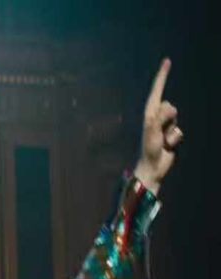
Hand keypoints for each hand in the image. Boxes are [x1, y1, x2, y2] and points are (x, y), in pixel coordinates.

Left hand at [134, 58, 182, 195]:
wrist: (153, 167)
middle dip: (168, 118)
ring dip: (171, 132)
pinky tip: (168, 147)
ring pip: (176, 119)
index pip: (156, 91)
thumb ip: (160, 118)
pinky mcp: (171, 135)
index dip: (162, 76)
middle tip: (159, 133)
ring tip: (162, 142)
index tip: (167, 61)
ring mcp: (164, 126)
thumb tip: (171, 108)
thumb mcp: (152, 131)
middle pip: (170, 106)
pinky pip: (179, 131)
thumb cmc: (149, 149)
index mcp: (149, 114)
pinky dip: (175, 139)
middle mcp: (156, 118)